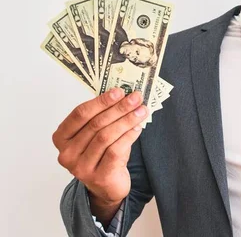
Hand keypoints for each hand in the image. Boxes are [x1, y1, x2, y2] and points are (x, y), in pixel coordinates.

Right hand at [52, 89, 147, 205]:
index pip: (80, 114)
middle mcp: (67, 153)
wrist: (107, 186)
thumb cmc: (101, 154)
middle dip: (119, 108)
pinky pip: (115, 151)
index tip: (119, 91)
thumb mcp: (96, 134)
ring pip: (106, 136)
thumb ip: (103, 116)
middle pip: (95, 124)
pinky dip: (128, 137)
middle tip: (135, 98)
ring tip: (141, 111)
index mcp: (61, 137)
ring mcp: (81, 167)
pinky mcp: (98, 176)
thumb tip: (123, 95)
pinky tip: (137, 128)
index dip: (101, 101)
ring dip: (126, 120)